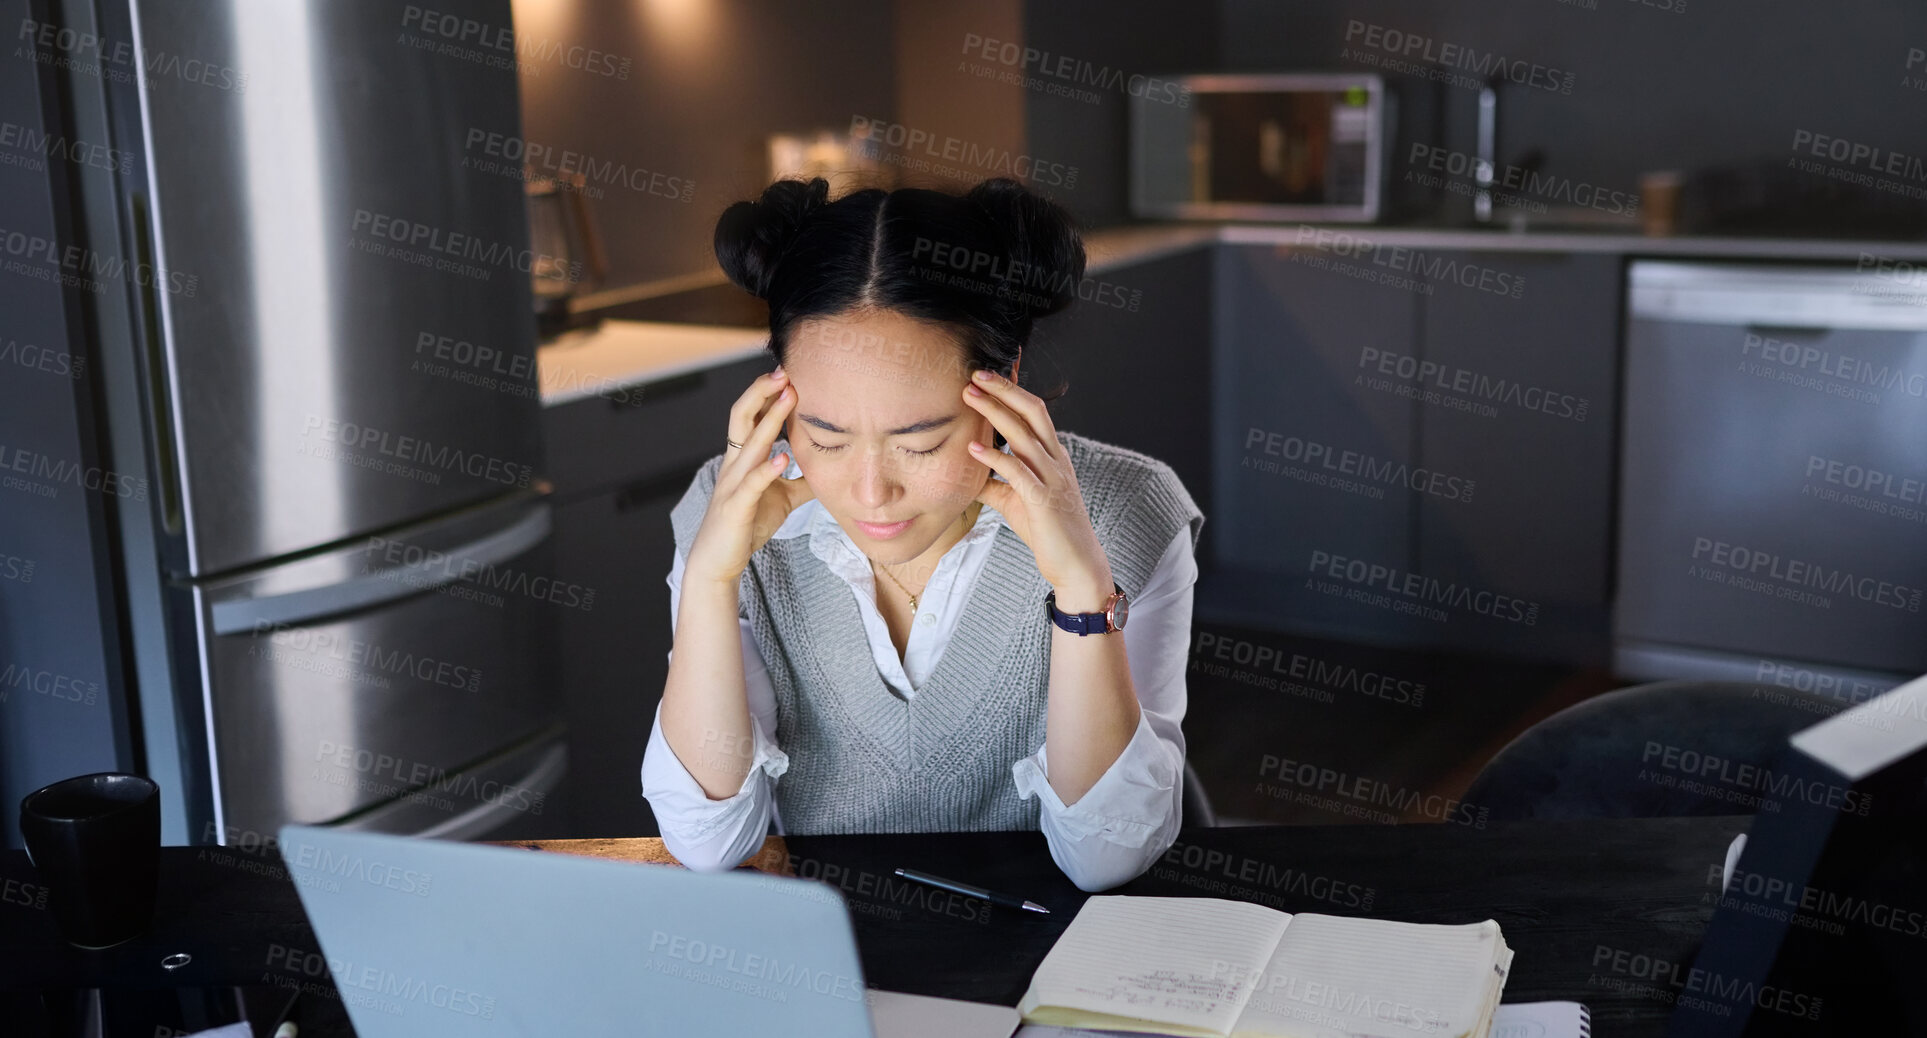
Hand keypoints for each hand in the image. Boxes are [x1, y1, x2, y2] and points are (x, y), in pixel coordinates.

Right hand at [685, 367, 814, 585]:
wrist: (718, 561)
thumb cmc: (746, 525)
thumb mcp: (782, 498)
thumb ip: (801, 481)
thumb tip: (830, 469)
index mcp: (744, 458)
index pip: (752, 416)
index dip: (767, 393)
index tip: (789, 372)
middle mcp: (734, 464)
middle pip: (742, 416)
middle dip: (761, 391)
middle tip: (784, 370)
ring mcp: (732, 483)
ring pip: (748, 442)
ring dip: (770, 418)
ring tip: (788, 397)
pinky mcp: (736, 506)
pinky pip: (751, 483)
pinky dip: (767, 469)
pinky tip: (782, 458)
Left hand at [961, 369, 1112, 599]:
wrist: (1076, 564)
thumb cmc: (1047, 530)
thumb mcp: (1015, 501)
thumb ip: (994, 483)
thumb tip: (964, 473)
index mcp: (1052, 456)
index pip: (1034, 412)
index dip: (1013, 390)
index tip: (988, 374)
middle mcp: (1055, 460)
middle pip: (1032, 411)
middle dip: (1004, 388)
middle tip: (975, 373)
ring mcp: (1052, 478)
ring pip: (1025, 434)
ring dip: (994, 412)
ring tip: (969, 395)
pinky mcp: (1044, 500)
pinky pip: (1018, 472)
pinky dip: (995, 458)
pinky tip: (973, 448)